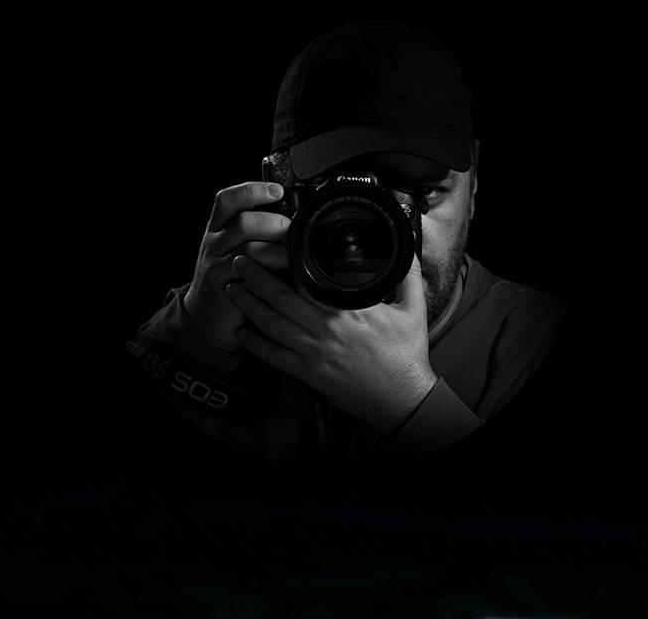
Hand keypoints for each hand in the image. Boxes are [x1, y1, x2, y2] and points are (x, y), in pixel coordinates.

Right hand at [182, 182, 292, 355]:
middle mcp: (214, 242)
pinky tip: (280, 278)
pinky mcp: (220, 286)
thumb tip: (300, 217)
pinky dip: (268, 275)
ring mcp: (214, 264)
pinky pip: (248, 276)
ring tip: (293, 258)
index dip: (253, 191)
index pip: (228, 199)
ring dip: (279, 252)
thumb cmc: (233, 275)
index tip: (278, 191)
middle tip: (293, 233)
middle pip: (245, 222)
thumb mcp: (240, 247)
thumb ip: (260, 231)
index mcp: (219, 227)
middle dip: (276, 224)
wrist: (206, 314)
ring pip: (249, 248)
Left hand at [226, 254, 439, 436]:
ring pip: (271, 325)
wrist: (401, 396)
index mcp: (352, 310)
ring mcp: (314, 352)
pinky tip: (243, 333)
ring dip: (248, 306)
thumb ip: (408, 276)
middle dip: (256, 279)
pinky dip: (254, 344)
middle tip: (241, 263)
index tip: (275, 251)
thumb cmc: (406, 354)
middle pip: (282, 299)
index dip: (288, 266)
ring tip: (233, 291)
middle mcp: (328, 329)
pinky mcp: (308, 373)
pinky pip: (273, 356)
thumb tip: (408, 250)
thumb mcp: (414, 309)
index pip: (311, 282)